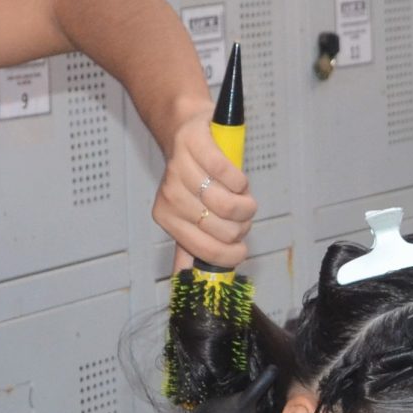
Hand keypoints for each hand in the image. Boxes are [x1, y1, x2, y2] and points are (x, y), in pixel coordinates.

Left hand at [153, 113, 257, 269]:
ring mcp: (180, 170)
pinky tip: (238, 180)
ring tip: (242, 197)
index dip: (232, 254)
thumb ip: (190, 246)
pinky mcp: (195, 145)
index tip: (241, 249)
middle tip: (239, 213)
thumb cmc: (191, 175)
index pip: (205, 250)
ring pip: (228, 204)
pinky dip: (241, 180)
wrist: (184, 130)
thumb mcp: (187, 213)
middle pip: (223, 229)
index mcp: (166, 217)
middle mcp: (170, 196)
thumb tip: (189, 281)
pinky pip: (230, 174)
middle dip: (241, 225)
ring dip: (245, 204)